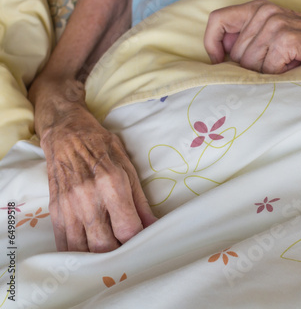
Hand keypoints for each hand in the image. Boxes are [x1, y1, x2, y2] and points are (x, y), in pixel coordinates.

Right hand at [30, 79, 156, 252]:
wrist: (66, 134)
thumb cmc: (102, 146)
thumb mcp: (128, 166)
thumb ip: (140, 201)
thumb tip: (153, 225)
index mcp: (111, 183)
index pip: (128, 228)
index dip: (140, 241)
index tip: (146, 242)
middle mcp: (88, 197)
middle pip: (104, 245)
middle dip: (120, 254)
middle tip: (131, 251)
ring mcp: (68, 206)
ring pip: (83, 249)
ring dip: (100, 258)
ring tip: (113, 254)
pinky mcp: (55, 211)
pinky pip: (65, 244)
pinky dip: (79, 254)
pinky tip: (91, 253)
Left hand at [204, 0, 300, 73]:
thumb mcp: (274, 32)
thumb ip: (248, 38)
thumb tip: (220, 58)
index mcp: (257, 6)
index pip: (217, 20)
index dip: (212, 45)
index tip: (220, 62)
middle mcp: (264, 11)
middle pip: (235, 54)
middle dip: (250, 68)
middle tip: (275, 65)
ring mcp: (275, 24)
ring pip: (250, 65)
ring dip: (267, 73)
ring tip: (286, 64)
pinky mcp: (286, 39)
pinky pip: (268, 71)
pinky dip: (280, 76)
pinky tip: (294, 66)